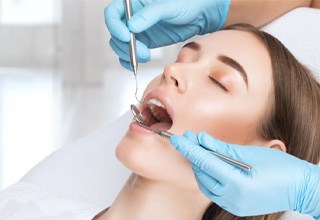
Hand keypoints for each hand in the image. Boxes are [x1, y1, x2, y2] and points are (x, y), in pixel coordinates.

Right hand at [104, 0, 229, 69]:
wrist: (200, 15)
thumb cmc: (186, 3)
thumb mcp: (168, 6)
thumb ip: (149, 15)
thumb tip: (131, 27)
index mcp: (134, 3)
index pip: (113, 13)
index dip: (114, 26)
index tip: (126, 37)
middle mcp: (133, 17)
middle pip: (115, 32)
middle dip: (124, 44)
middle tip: (140, 51)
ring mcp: (138, 30)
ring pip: (121, 45)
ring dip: (128, 54)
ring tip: (145, 56)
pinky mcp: (145, 42)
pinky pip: (131, 53)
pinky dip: (130, 60)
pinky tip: (136, 63)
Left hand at [170, 131, 319, 218]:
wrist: (300, 188)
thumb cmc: (281, 168)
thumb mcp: (251, 153)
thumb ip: (222, 148)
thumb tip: (202, 139)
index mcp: (238, 184)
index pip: (205, 162)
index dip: (188, 148)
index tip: (176, 138)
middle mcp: (232, 199)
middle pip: (202, 173)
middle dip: (193, 155)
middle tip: (190, 138)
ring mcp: (233, 205)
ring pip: (204, 184)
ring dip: (200, 166)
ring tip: (200, 149)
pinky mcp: (234, 207)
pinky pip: (213, 191)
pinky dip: (208, 176)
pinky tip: (210, 164)